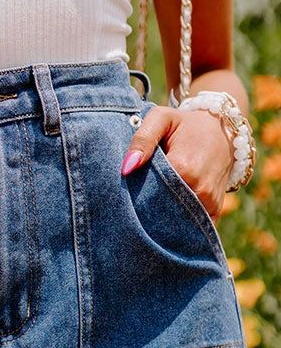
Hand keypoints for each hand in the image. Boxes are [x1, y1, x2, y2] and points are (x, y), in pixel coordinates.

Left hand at [121, 107, 233, 222]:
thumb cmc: (185, 125)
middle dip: (145, 211)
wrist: (221, 130)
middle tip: (134, 203)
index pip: (149, 194)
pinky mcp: (215, 213)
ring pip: (176, 222)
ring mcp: (210, 204)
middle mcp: (199, 190)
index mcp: (184, 168)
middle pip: (162, 212)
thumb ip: (142, 138)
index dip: (135, 195)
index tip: (126, 192)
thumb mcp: (162, 119)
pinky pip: (191, 229)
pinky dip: (177, 227)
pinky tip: (165, 218)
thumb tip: (126, 167)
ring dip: (160, 221)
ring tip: (149, 210)